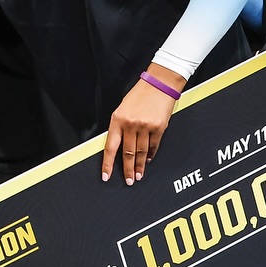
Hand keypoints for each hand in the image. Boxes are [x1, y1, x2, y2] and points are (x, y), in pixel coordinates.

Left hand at [102, 67, 181, 185]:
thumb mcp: (122, 109)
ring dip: (139, 166)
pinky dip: (150, 155)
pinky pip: (153, 146)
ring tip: (138, 176)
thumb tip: (118, 146)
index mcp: (117, 120)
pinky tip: (147, 160)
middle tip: (128, 181)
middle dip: (127, 169)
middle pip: (127, 153)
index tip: (106, 175)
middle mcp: (130, 125)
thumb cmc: (139, 96)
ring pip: (140, 152)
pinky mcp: (159, 128)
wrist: (158, 85)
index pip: (110, 147)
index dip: (107, 163)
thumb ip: (120, 127)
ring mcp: (145, 127)